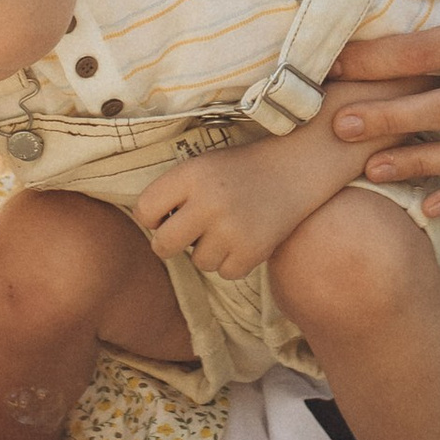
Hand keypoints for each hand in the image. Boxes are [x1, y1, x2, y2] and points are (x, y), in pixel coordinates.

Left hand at [135, 138, 297, 279]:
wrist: (295, 168)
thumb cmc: (239, 170)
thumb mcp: (201, 166)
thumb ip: (171, 193)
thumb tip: (150, 232)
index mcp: (191, 174)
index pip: (144, 211)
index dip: (152, 218)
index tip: (165, 216)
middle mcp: (209, 201)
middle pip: (163, 245)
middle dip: (169, 244)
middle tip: (186, 234)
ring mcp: (232, 228)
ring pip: (198, 262)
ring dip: (209, 251)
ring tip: (227, 227)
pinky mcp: (253, 250)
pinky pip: (225, 273)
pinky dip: (233, 261)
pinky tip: (244, 238)